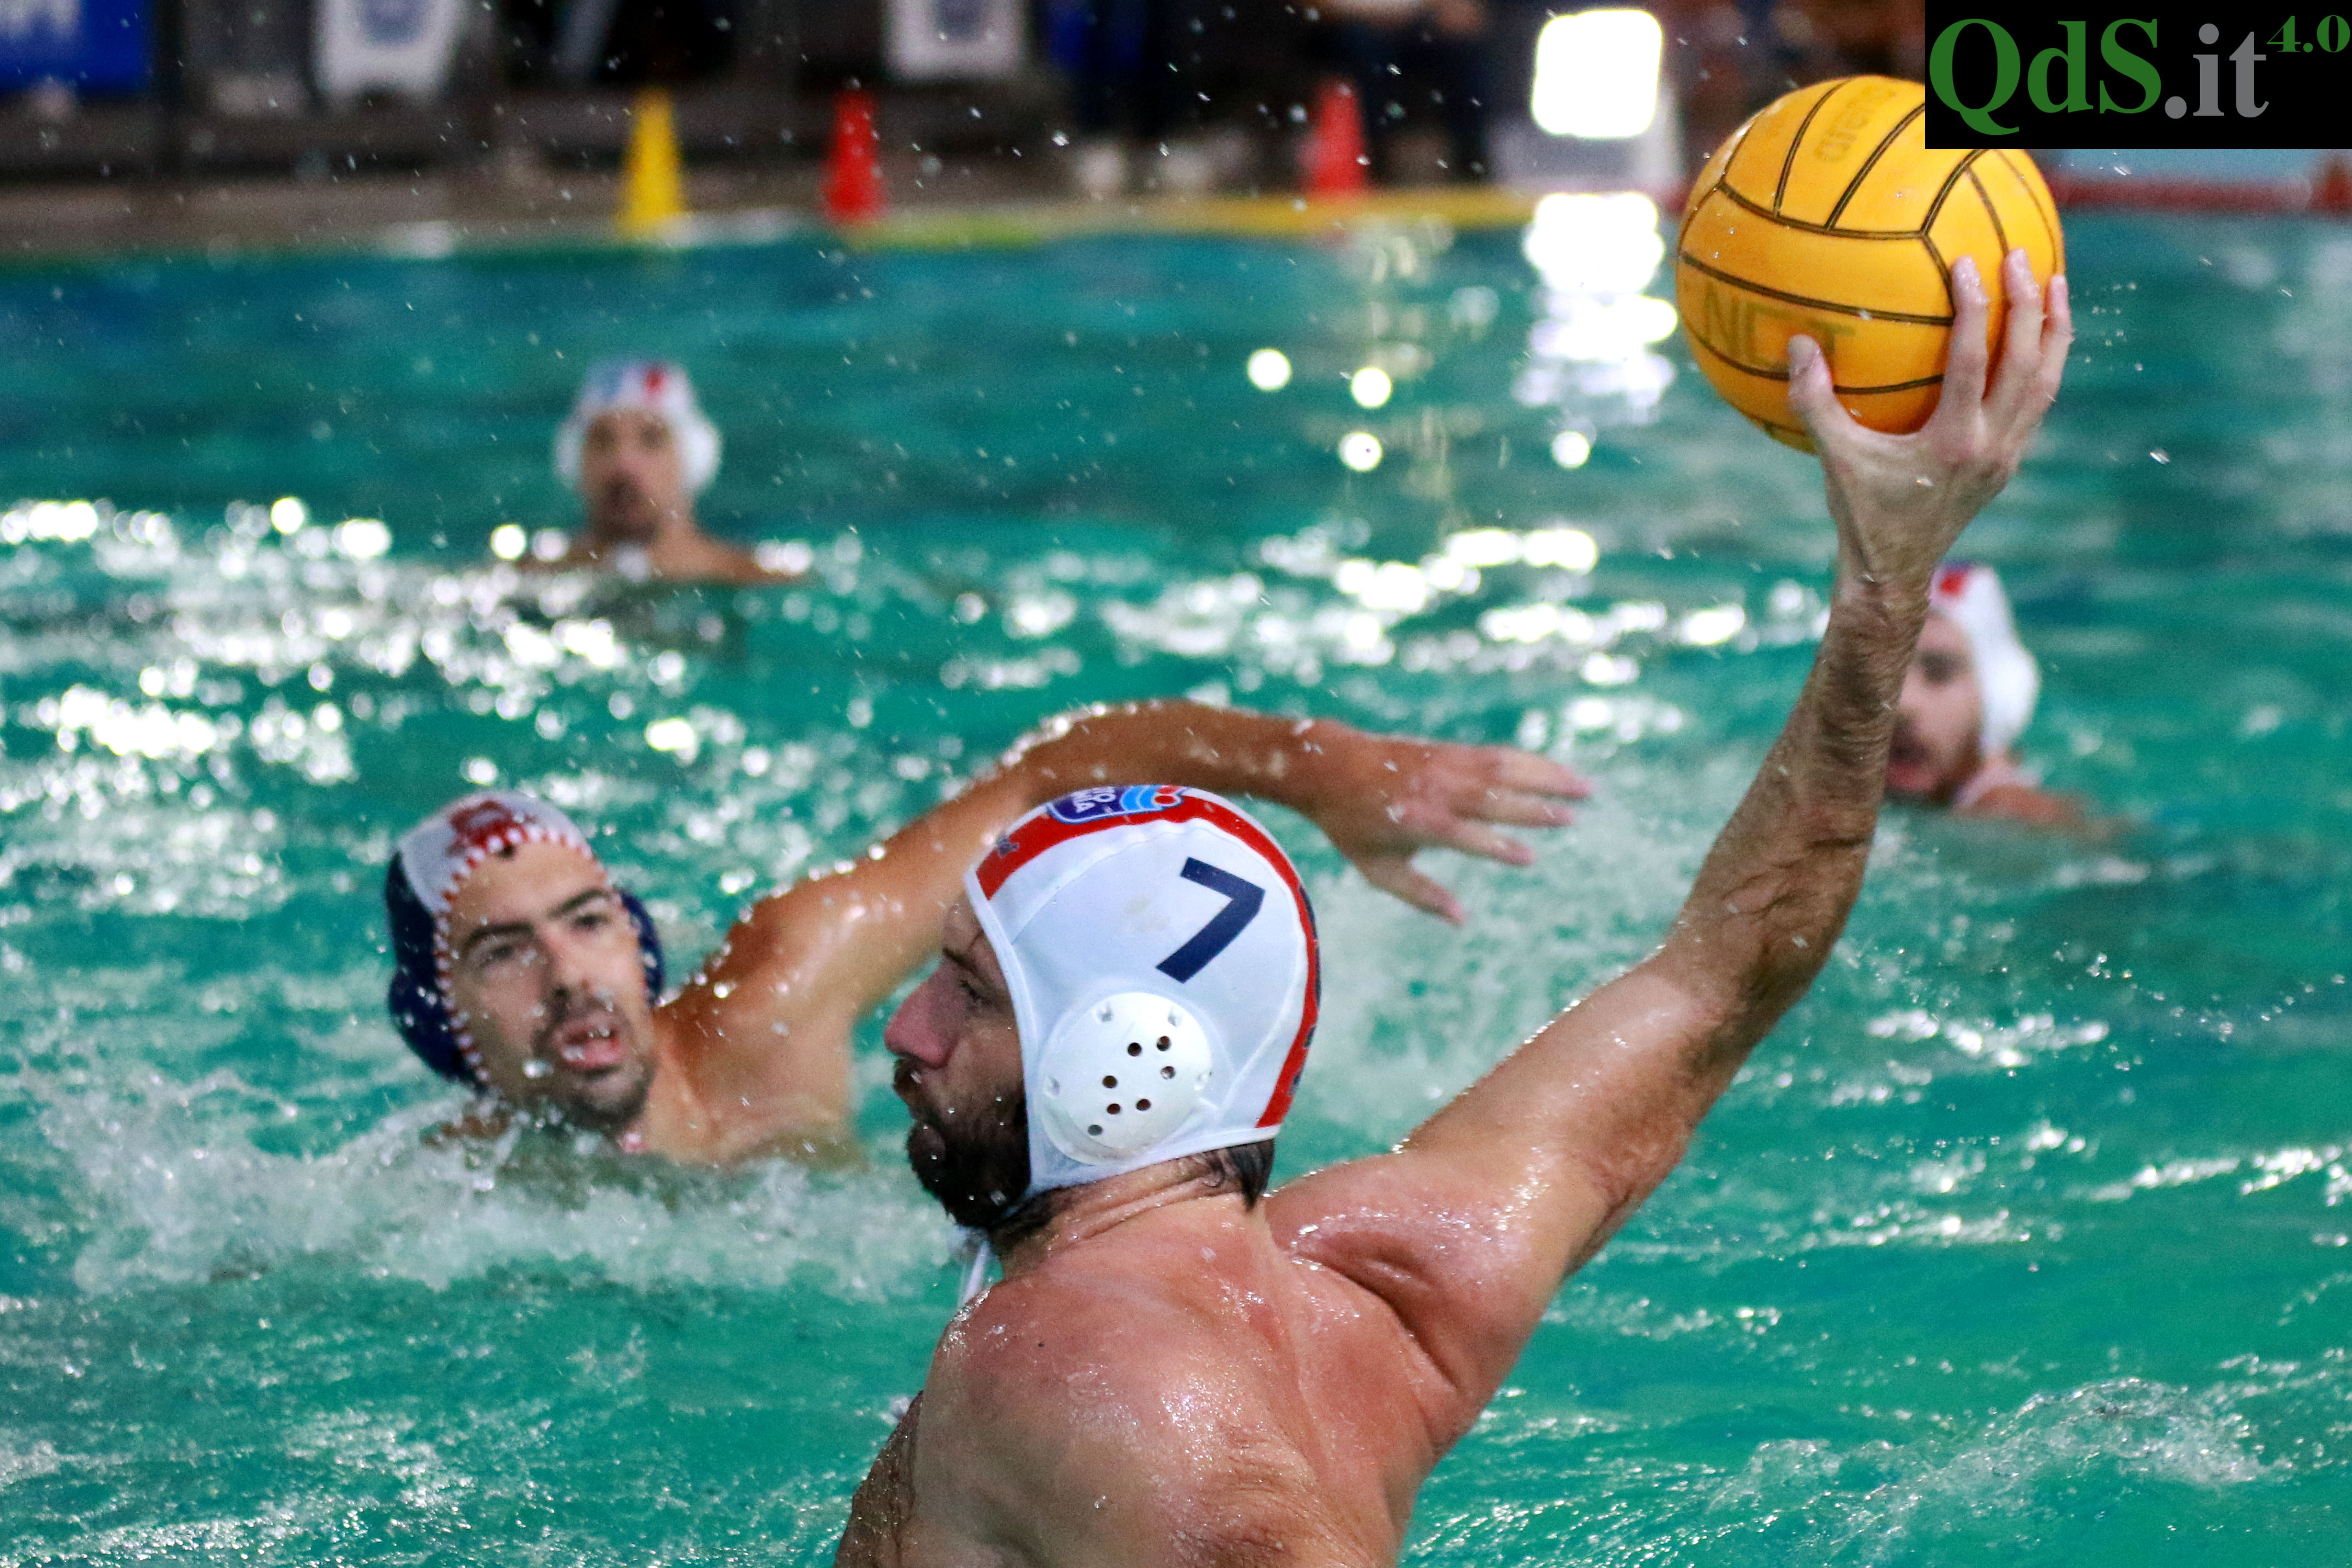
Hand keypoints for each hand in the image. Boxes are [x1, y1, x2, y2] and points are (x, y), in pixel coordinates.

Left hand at [1297, 725, 1589, 922]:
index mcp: (1417, 822)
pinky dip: (1530, 761)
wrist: (1328, 766)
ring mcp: (1443, 766)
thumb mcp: (1377, 869)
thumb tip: (1462, 921)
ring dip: (1547, 776)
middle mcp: (1434, 790)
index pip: (1465, 836)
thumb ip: (1421, 895)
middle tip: (1573, 818)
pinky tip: (1558, 770)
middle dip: (1533, 808)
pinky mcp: (1448, 750)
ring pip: (1504, 769)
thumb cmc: (1352, 826)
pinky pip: (1496, 755)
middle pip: (1492, 799)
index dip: (1496, 847)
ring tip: (1587, 787)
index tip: (1529, 858)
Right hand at [1788, 249, 2070, 592]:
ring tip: (2055, 285)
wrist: (1895, 575)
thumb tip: (1798, 346)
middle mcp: (1991, 447)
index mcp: (1953, 442)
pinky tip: (2037, 340)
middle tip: (2020, 258)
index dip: (1975, 308)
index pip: (1974, 361)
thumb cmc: (1862, 517)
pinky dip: (2044, 365)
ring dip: (2054, 332)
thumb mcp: (1835, 461)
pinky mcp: (2008, 463)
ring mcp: (2007, 456)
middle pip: (2028, 365)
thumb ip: (1815, 404)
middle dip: (2030, 306)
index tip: (1970, 263)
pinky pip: (2038, 404)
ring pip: (2047, 384)